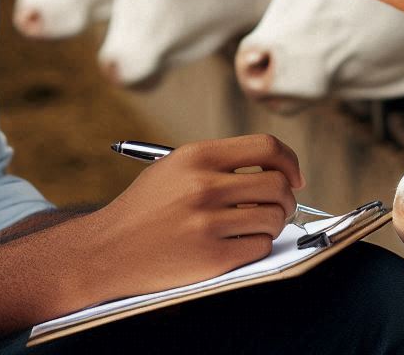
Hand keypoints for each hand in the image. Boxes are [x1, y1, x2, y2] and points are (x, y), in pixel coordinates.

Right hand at [84, 135, 302, 298]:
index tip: (294, 175)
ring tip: (257, 224)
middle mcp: (204, 185)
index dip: (289, 160)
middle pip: (277, 184)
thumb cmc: (147, 207)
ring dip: (274, 223)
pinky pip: (260, 246)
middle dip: (287, 197)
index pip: (265, 147)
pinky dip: (259, 245)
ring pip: (274, 217)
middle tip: (279, 206)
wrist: (110, 248)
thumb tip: (275, 168)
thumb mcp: (174, 167)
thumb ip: (219, 162)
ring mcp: (208, 222)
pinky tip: (241, 242)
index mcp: (196, 156)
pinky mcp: (212, 256)